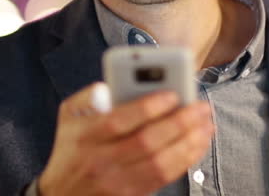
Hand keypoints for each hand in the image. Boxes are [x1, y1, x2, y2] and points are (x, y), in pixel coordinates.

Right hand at [37, 82, 213, 195]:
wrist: (62, 193)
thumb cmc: (71, 148)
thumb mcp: (68, 115)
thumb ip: (88, 95)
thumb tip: (113, 85)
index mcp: (86, 136)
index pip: (120, 121)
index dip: (149, 107)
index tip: (172, 93)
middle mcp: (102, 160)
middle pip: (147, 142)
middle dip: (179, 122)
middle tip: (200, 107)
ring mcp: (118, 181)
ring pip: (161, 162)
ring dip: (189, 142)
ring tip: (206, 124)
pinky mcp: (132, 194)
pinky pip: (164, 177)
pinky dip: (185, 159)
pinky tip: (197, 144)